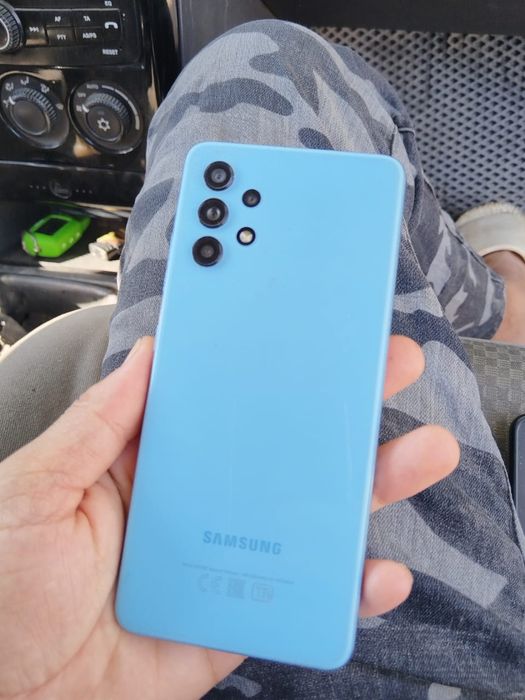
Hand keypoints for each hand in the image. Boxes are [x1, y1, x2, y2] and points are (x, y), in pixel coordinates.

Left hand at [0, 335, 458, 699]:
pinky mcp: (238, 612)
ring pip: (306, 514)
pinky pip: (303, 595)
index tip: (306, 325)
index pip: (218, 399)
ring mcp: (224, 555)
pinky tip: (379, 569)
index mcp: (148, 461)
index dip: (261, 361)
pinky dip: (347, 586)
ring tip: (416, 451)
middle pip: (278, 447)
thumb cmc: (6, 592)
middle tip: (384, 366)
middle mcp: (196, 500)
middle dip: (337, 408)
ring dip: (366, 484)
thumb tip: (150, 356)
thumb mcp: (35, 490)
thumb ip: (95, 425)